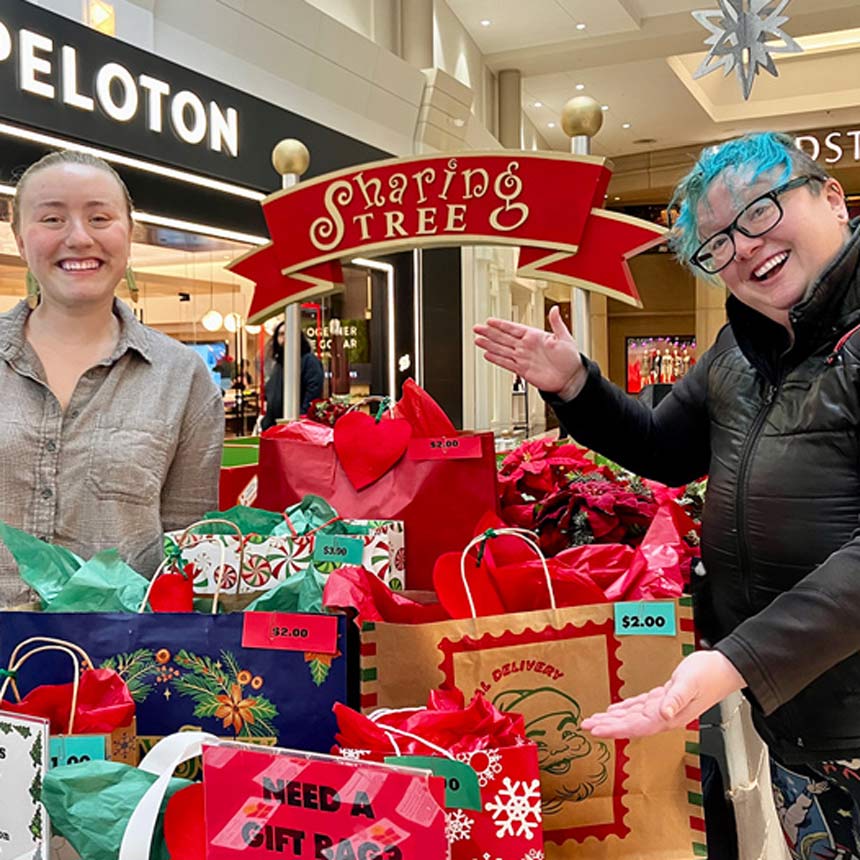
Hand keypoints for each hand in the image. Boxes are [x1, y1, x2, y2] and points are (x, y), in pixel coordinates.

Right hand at [473, 305, 586, 399]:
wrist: (570, 378)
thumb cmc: (570, 359)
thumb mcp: (565, 338)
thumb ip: (557, 323)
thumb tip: (554, 309)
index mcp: (535, 336)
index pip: (513, 328)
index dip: (501, 324)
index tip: (490, 320)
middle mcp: (526, 347)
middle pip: (503, 338)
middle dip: (489, 333)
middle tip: (477, 328)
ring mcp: (523, 358)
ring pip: (501, 350)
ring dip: (489, 345)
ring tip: (477, 340)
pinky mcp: (522, 370)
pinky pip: (506, 363)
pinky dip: (496, 359)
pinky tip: (487, 355)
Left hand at [580, 651, 745, 738]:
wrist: (724, 669)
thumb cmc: (709, 675)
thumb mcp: (689, 683)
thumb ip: (676, 699)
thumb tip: (663, 713)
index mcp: (669, 715)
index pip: (636, 726)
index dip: (615, 729)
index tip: (596, 730)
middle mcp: (665, 715)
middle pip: (630, 725)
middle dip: (607, 726)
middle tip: (586, 726)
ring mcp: (664, 708)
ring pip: (632, 717)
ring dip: (612, 719)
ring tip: (594, 721)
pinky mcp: (664, 698)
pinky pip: (640, 707)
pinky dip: (625, 709)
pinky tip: (614, 710)